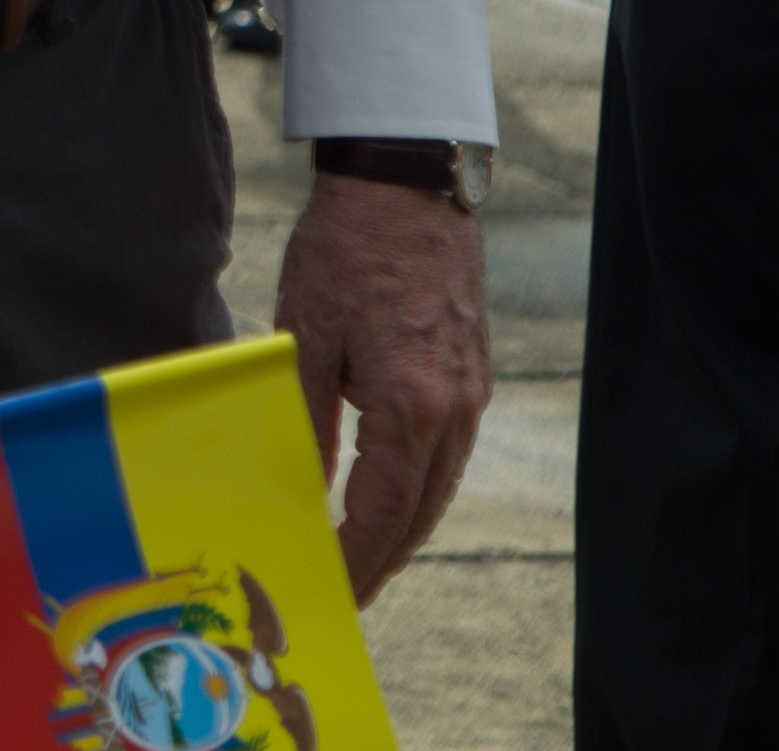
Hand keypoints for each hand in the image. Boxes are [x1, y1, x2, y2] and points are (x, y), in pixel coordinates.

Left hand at [279, 172, 486, 596]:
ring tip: (363, 554)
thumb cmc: (345, 251)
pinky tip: (391, 491)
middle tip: (347, 591)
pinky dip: (422, 484)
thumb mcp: (304, 334)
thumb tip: (304, 487)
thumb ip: (306, 417)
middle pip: (423, 510)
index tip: (333, 589)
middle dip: (384, 557)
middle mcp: (456, 409)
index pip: (385, 510)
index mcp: (412, 404)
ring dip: (406, 525)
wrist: (407, 186)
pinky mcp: (474, 372)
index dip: (358, 558)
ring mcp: (473, 392)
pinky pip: (451, 451)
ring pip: (442, 484)